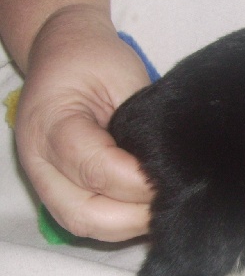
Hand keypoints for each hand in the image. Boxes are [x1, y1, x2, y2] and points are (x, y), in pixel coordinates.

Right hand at [15, 5, 152, 240]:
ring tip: (167, 209)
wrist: (64, 51)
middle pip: (84, 213)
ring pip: (85, 224)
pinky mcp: (59, 189)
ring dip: (130, 225)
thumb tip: (172, 168)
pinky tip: (150, 210)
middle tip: (174, 201)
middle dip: (134, 216)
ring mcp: (45, 179)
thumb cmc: (96, 60)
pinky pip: (88, 218)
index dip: (138, 181)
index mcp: (50, 124)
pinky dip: (121, 221)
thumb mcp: (124, 79)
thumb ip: (142, 128)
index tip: (173, 177)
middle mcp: (39, 160)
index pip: (95, 169)